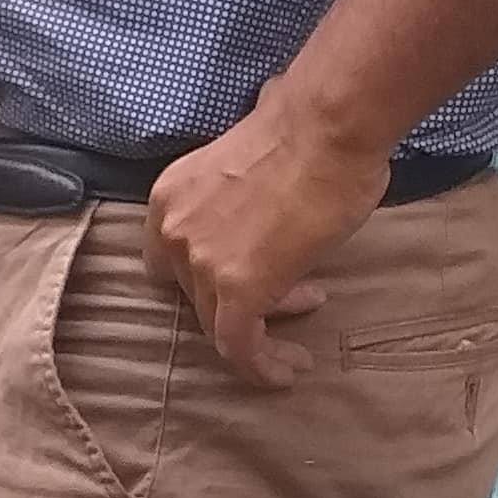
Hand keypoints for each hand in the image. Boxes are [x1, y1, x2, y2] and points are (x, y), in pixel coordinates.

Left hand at [144, 95, 382, 387]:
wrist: (327, 128)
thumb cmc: (306, 135)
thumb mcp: (248, 170)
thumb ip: (239, 201)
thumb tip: (260, 208)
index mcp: (170, 197)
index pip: (173, 258)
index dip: (212, 273)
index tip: (257, 272)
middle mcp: (172, 229)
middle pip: (195, 290)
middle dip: (245, 293)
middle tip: (296, 289)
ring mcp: (201, 261)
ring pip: (218, 321)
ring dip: (264, 324)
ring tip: (308, 306)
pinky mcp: (237, 289)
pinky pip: (239, 345)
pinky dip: (261, 365)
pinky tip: (288, 369)